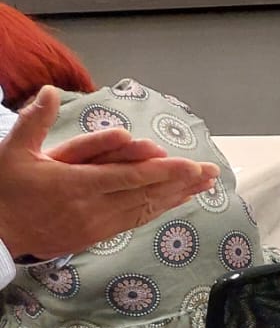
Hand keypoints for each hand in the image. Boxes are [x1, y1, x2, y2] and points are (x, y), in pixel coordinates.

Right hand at [0, 87, 215, 261]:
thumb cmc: (3, 189)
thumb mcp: (13, 151)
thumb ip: (35, 121)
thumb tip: (52, 91)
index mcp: (75, 185)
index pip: (128, 177)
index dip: (163, 172)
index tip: (190, 165)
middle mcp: (91, 208)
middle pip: (146, 195)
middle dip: (181, 183)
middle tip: (211, 172)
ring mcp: (95, 225)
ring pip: (144, 210)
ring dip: (176, 197)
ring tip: (203, 186)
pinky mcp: (95, 236)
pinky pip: (134, 221)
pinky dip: (157, 210)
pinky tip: (174, 202)